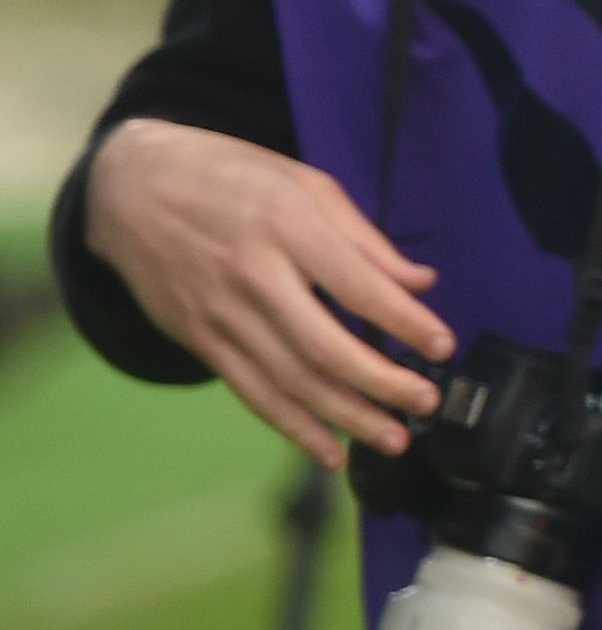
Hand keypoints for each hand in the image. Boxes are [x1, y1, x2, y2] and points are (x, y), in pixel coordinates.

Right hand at [83, 119, 451, 466]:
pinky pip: (252, 393)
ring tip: (394, 440)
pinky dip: (293, 428)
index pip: (358, 287)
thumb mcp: (305, 184)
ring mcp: (220, 315)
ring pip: (290, 382)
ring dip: (346, 418)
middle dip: (383, 384)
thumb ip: (364, 239)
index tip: (443, 347)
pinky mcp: (199, 340)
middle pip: (324, 348)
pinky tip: (330, 451)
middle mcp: (252, 277)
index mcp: (287, 227)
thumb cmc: (232, 178)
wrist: (129, 189)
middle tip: (427, 402)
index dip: (406, 323)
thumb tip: (421, 282)